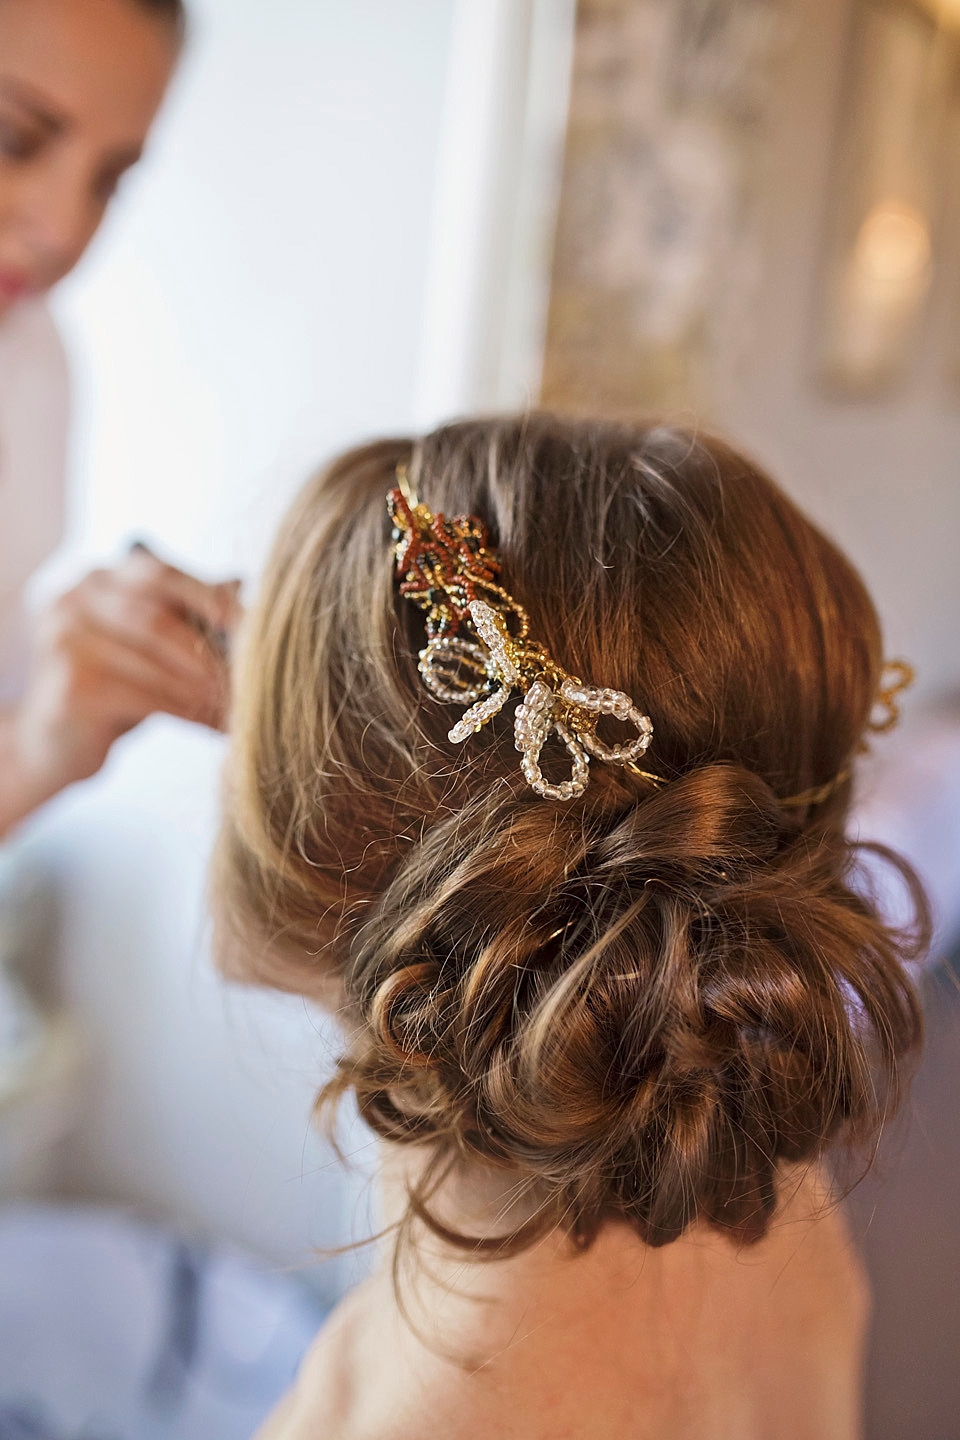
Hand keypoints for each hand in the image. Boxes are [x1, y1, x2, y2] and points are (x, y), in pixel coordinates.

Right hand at [6, 548, 241, 816]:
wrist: (54, 745)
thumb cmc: (113, 689)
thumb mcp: (150, 646)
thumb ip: (186, 616)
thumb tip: (245, 586)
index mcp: (98, 577)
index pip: (162, 574)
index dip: (213, 599)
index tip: (260, 625)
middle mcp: (74, 598)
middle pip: (159, 616)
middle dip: (214, 649)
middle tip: (259, 675)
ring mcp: (65, 639)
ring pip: (157, 659)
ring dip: (210, 687)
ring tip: (248, 705)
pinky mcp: (71, 686)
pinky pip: (148, 697)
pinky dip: (192, 713)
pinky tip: (218, 726)